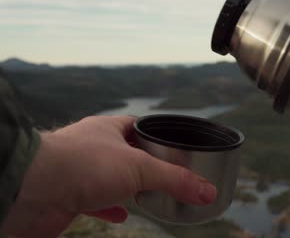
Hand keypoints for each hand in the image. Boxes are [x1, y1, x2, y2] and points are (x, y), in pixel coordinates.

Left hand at [2, 115, 216, 236]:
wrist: (31, 190)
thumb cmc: (81, 165)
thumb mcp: (139, 168)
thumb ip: (175, 180)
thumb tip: (208, 191)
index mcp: (109, 129)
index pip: (139, 126)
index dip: (158, 134)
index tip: (175, 146)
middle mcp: (93, 146)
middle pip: (126, 152)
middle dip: (145, 164)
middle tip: (165, 175)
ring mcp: (80, 171)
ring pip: (110, 177)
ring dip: (128, 186)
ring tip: (148, 193)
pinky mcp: (70, 196)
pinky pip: (95, 200)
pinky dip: (111, 207)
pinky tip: (122, 214)